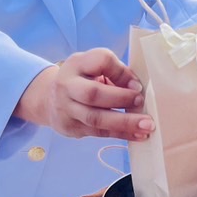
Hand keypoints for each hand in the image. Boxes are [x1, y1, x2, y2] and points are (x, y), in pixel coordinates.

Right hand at [18, 49, 152, 141]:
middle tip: (141, 102)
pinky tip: (138, 135)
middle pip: (93, 94)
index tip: (137, 84)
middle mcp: (67, 86)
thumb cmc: (82, 79)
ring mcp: (67, 109)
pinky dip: (121, 134)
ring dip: (125, 123)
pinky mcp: (71, 128)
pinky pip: (99, 133)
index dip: (121, 72)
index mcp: (76, 64)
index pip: (100, 61)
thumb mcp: (93, 66)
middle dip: (121, 99)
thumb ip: (115, 72)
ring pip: (96, 118)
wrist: (49, 99)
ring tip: (147, 126)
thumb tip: (138, 88)